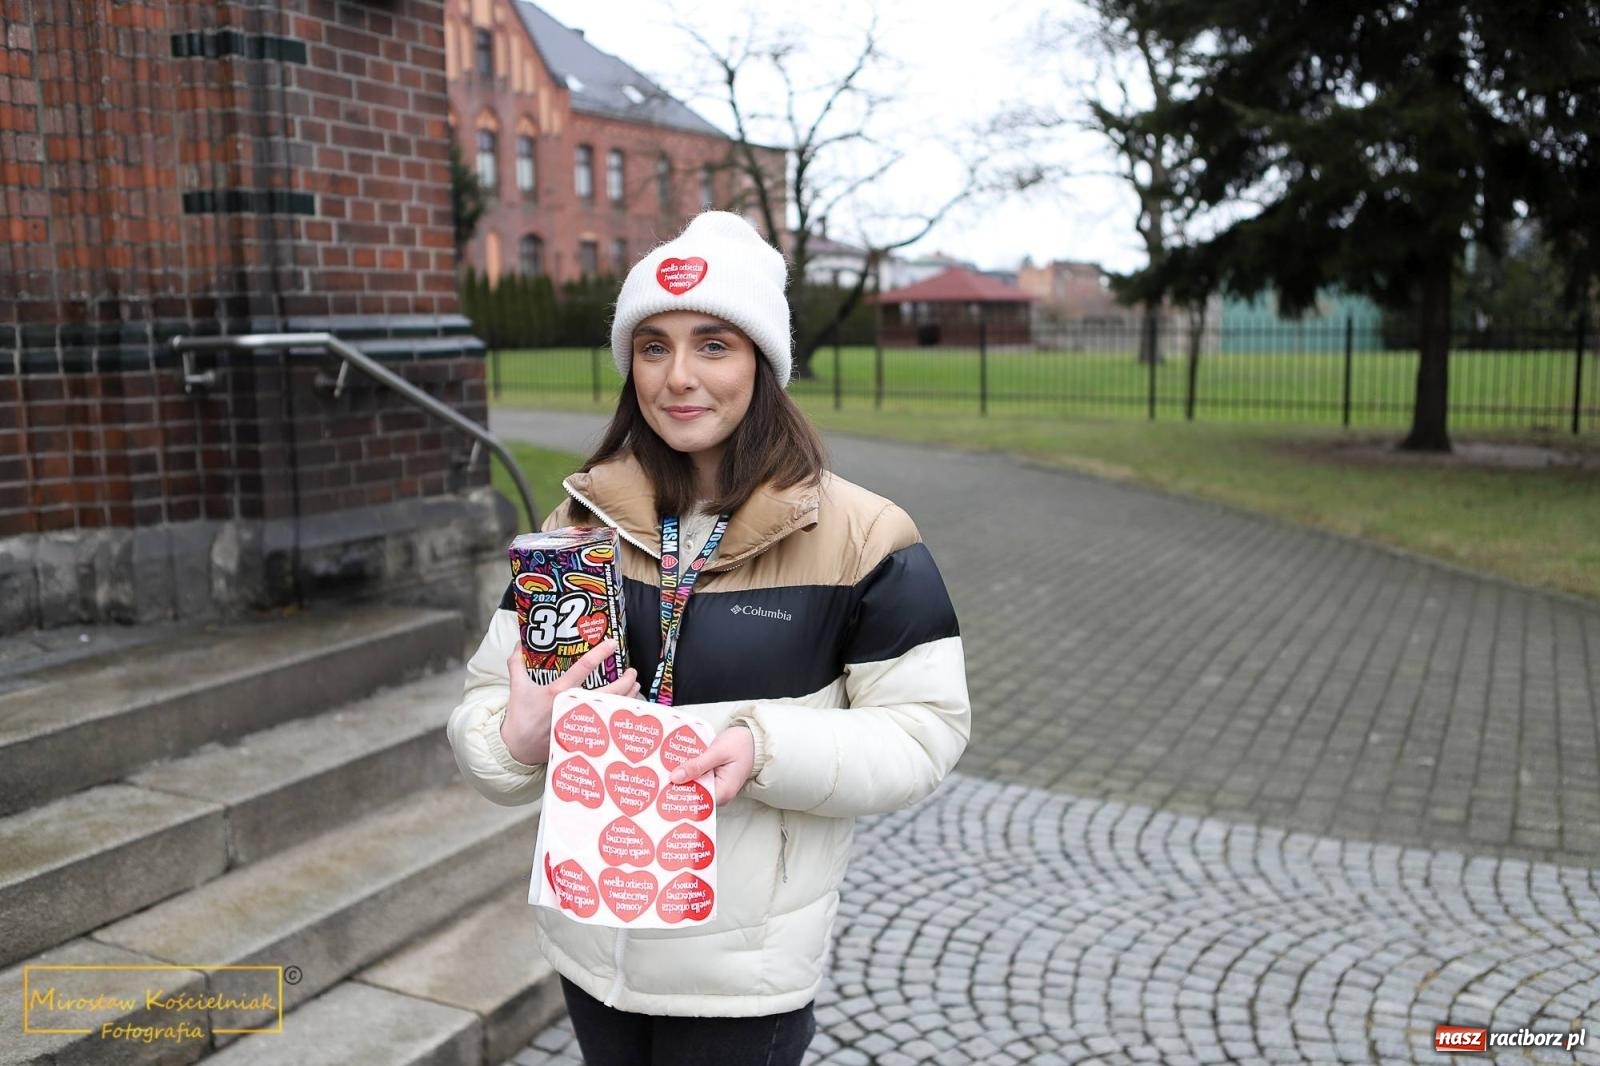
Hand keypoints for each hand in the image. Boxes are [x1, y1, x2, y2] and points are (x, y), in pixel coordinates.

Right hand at [501, 638, 639, 764]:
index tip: (612, 643)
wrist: (517, 749)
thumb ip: (517, 663)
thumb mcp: (518, 688)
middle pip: (608, 691)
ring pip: (612, 708)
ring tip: (635, 686)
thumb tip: (518, 644)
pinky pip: (607, 723)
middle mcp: (573, 706)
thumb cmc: (520, 718)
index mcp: (558, 691)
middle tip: (632, 671)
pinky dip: (618, 714)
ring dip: (627, 696)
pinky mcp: (582, 736)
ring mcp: (580, 722)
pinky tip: (625, 708)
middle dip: (625, 680)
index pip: (583, 668)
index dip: (600, 653)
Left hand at [668, 725, 754, 805]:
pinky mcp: (714, 780)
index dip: (678, 793)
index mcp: (722, 792)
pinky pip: (698, 779)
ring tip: (662, 770)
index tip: (661, 786)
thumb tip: (675, 778)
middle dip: (677, 785)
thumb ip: (697, 765)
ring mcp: (717, 788)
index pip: (695, 800)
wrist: (755, 739)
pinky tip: (676, 765)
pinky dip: (689, 772)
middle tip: (657, 776)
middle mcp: (720, 794)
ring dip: (682, 777)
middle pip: (693, 794)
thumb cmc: (740, 745)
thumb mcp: (717, 752)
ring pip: (694, 786)